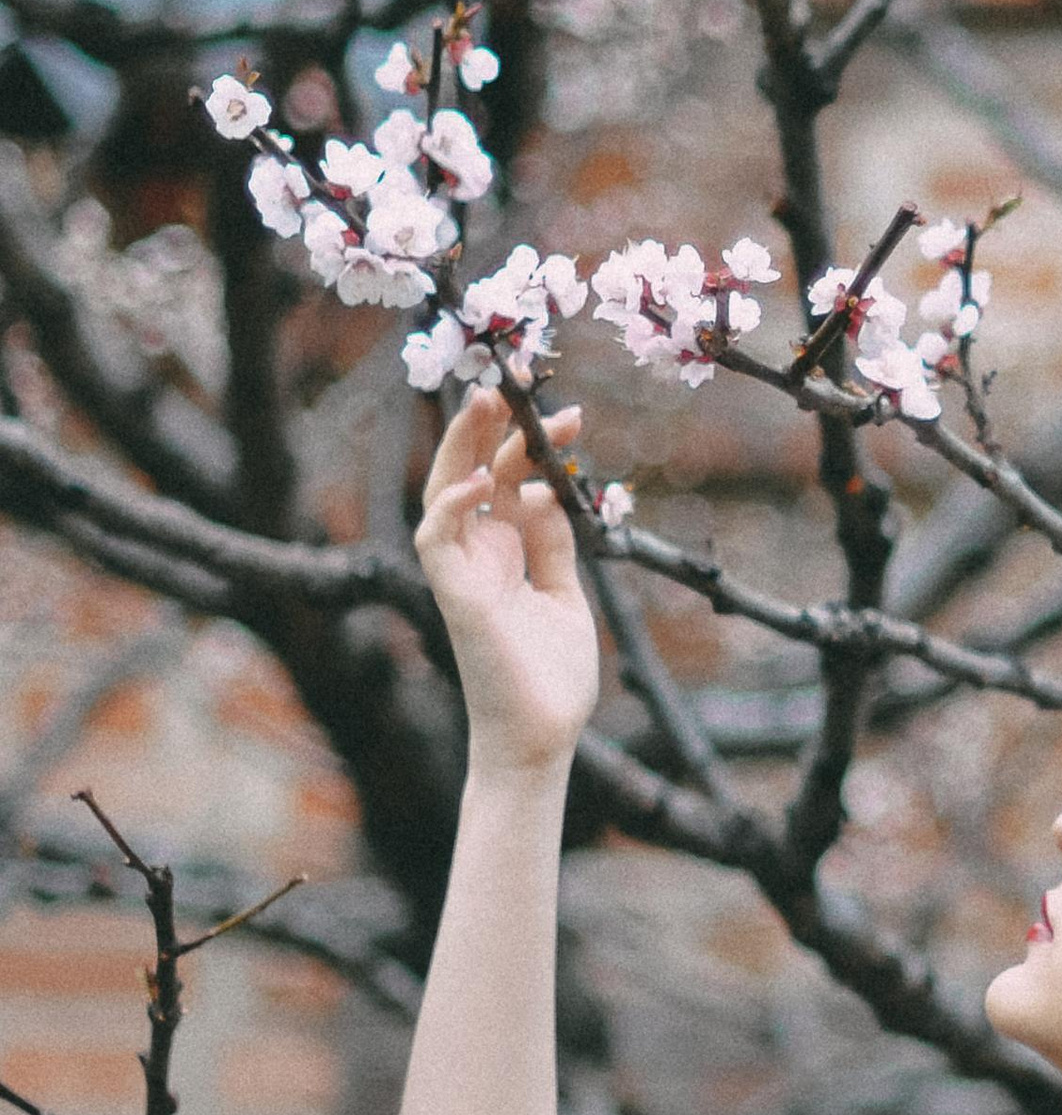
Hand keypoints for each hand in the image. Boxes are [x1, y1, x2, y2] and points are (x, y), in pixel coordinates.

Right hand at [416, 388, 600, 777]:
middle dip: (489, 422)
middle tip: (516, 377)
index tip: (572, 413)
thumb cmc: (551, 676)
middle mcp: (478, 554)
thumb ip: (553, 544)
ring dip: (463, 445)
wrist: (543, 737)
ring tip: (488, 401)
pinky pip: (437, 541)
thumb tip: (549, 492)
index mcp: (505, 550)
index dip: (534, 441)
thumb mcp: (563, 594)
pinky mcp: (457, 597)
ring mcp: (464, 572)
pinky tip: (483, 479)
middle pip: (471, 469)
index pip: (510, 477)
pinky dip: (454, 506)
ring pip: (446, 491)